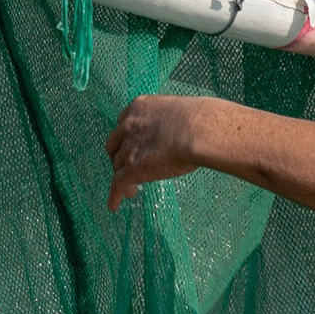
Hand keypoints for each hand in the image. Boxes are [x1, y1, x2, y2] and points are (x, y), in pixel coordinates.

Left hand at [106, 95, 205, 210]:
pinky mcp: (132, 168)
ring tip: (131, 190)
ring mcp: (129, 147)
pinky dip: (115, 196)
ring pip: (117, 166)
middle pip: (115, 144)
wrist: (198, 130)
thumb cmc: (199, 120)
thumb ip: (171, 121)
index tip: (131, 145)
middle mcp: (129, 125)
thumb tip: (183, 131)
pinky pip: (118, 184)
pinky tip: (115, 206)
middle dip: (119, 156)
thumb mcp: (179, 112)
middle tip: (127, 167)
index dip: (126, 137)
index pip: (123, 123)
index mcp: (139, 107)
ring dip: (122, 177)